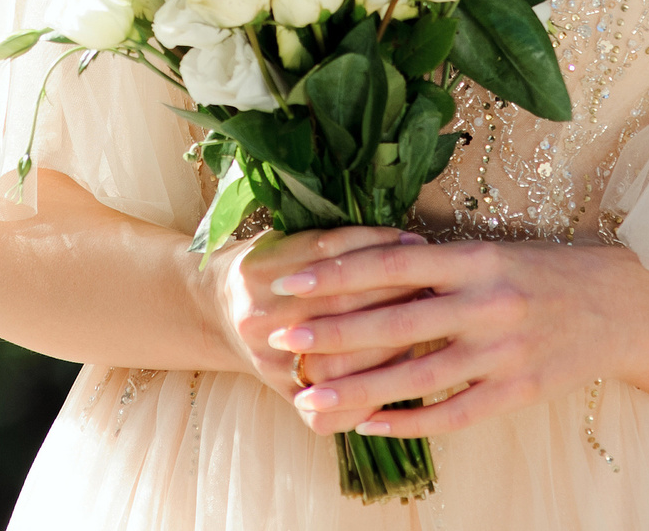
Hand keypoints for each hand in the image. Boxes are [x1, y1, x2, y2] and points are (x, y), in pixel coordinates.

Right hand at [200, 226, 425, 407]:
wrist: (215, 310)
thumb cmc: (270, 268)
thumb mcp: (288, 239)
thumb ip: (335, 242)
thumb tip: (411, 246)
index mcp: (259, 269)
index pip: (330, 257)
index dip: (379, 251)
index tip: (418, 248)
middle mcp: (258, 318)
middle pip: (340, 308)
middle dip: (394, 295)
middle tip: (433, 284)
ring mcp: (268, 363)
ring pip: (341, 363)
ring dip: (391, 345)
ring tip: (426, 324)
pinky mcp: (283, 397)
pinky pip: (331, 409)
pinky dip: (371, 395)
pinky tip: (402, 372)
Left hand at [261, 238, 648, 439]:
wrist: (620, 306)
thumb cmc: (543, 272)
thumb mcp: (491, 253)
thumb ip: (435, 264)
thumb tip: (363, 265)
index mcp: (476, 259)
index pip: (395, 262)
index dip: (340, 273)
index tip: (292, 283)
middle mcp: (487, 303)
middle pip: (397, 321)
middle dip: (333, 332)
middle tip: (280, 339)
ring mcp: (503, 354)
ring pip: (418, 377)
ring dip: (359, 389)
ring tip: (310, 397)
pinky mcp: (518, 393)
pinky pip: (454, 414)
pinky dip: (409, 422)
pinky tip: (371, 424)